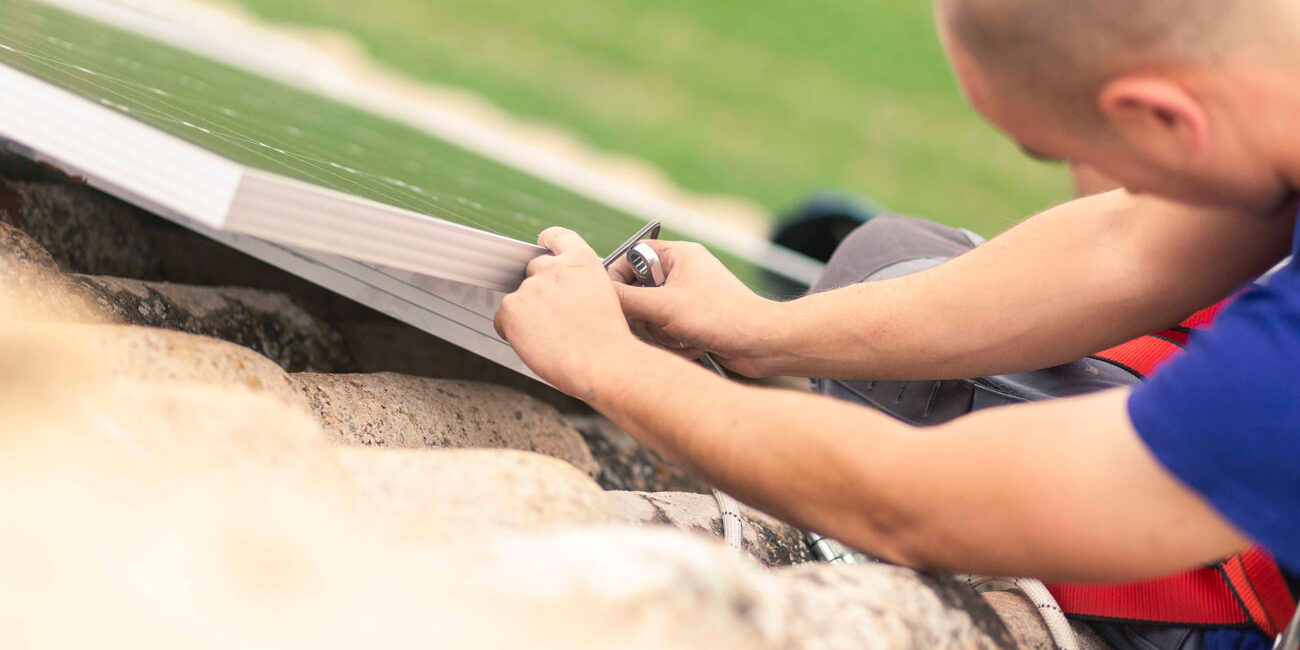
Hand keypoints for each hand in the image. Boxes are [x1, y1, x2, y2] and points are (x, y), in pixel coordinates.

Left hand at [495, 228, 640, 397]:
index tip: (542, 247)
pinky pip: (503, 321)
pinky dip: (513, 333)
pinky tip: (536, 344)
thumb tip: (566, 294)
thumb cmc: (607, 339)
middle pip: (532, 270)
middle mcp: (553, 268)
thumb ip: (580, 285)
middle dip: (538, 290)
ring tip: (552, 337)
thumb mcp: (603, 296)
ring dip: (528, 314)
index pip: (556, 237)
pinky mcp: (511, 309)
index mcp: (581, 260)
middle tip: (554, 317)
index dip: (546, 242)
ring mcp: (530, 287)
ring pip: (519, 299)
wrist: (602, 361)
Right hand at [608, 240, 779, 376]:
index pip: (631, 257)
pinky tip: (690, 347)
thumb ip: (625, 300)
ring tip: (679, 338)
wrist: (762, 344)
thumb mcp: (663, 307)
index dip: (617, 279)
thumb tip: (596, 295)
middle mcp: (684, 272)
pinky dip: (674, 342)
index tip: (612, 300)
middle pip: (638, 290)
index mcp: (679, 255)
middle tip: (654, 323)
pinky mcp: (695, 320)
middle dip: (644, 314)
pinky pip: (667, 329)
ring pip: (651, 314)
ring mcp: (690, 297)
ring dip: (660, 332)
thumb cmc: (721, 316)